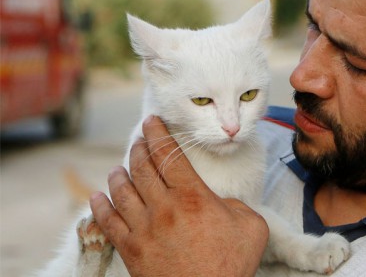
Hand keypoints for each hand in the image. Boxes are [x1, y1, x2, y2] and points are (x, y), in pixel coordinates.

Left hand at [90, 115, 268, 276]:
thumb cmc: (231, 266)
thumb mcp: (252, 227)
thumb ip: (237, 205)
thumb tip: (222, 204)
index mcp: (194, 197)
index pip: (170, 154)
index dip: (159, 134)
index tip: (152, 120)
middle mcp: (164, 207)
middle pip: (143, 167)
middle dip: (139, 147)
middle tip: (139, 138)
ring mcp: (143, 229)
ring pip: (122, 190)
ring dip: (119, 173)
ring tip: (119, 166)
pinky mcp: (131, 250)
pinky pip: (107, 222)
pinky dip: (100, 205)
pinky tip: (97, 197)